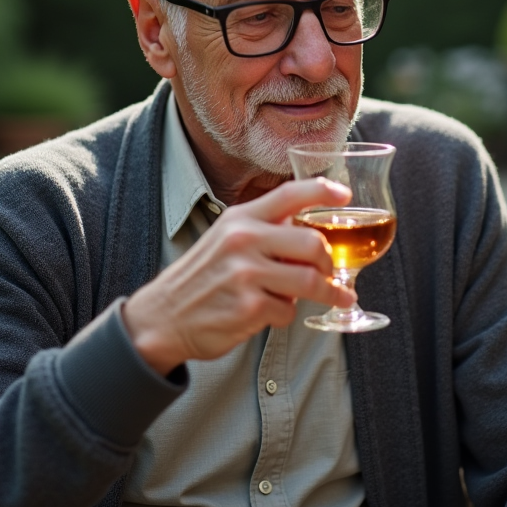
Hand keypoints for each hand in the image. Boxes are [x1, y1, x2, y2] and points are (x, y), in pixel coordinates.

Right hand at [122, 178, 356, 374]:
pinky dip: (286, 315)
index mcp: (240, 219)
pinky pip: (288, 311)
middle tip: (330, 272)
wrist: (162, 317)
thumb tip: (310, 230)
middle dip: (329, 262)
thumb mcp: (226, 238)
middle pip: (312, 244)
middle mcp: (243, 240)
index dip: (322, 190)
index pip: (289, 194)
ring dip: (324, 292)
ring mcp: (245, 275)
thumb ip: (264, 230)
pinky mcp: (248, 308)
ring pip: (309, 281)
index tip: (345, 195)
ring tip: (331, 295)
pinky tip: (270, 313)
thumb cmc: (202, 277)